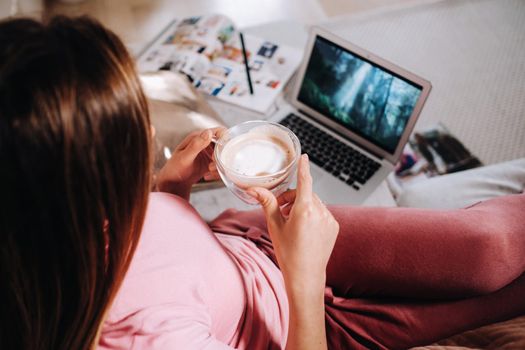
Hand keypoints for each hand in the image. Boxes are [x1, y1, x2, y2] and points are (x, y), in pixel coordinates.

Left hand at [156, 127, 225, 199]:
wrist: (173, 182)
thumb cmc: (174, 168)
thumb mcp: (184, 157)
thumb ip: (196, 145)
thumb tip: (208, 132)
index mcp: (199, 137)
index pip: (219, 131)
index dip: (225, 139)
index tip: (223, 151)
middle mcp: (205, 143)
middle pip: (224, 145)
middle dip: (222, 156)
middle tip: (213, 164)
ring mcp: (209, 153)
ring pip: (224, 156)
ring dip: (220, 165)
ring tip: (209, 171)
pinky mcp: (210, 163)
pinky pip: (221, 166)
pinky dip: (218, 172)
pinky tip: (208, 176)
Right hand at [248, 154, 338, 293]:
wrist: (305, 276)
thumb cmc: (288, 253)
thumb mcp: (274, 225)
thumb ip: (267, 203)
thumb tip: (253, 189)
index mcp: (304, 210)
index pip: (304, 182)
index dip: (303, 168)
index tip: (304, 157)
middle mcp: (320, 212)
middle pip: (305, 194)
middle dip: (292, 198)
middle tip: (280, 211)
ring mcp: (330, 219)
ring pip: (314, 203)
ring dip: (302, 207)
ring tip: (292, 223)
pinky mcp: (334, 226)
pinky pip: (322, 213)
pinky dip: (313, 215)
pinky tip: (305, 230)